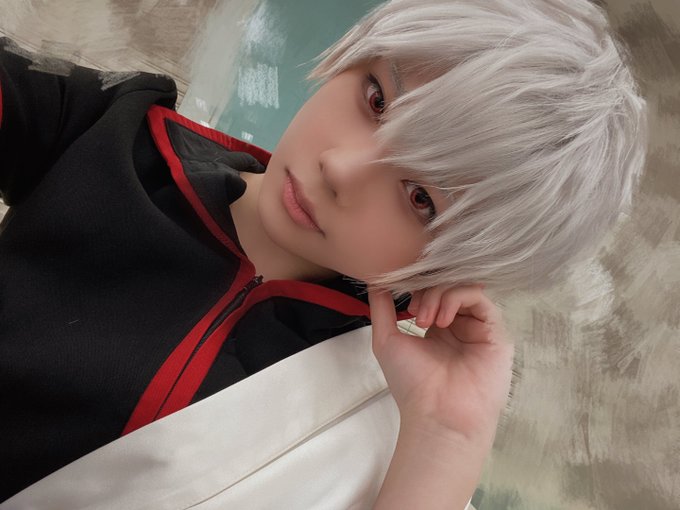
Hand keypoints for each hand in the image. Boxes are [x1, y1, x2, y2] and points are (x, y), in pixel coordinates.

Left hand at [367, 285, 513, 442]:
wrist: (437, 415)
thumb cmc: (412, 384)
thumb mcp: (386, 340)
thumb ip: (382, 308)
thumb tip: (377, 280)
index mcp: (438, 328)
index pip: (432, 291)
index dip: (416, 287)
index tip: (401, 297)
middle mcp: (460, 325)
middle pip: (447, 286)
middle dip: (426, 290)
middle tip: (413, 310)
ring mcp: (478, 327)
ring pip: (461, 288)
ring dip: (438, 295)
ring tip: (425, 319)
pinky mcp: (494, 331)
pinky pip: (479, 298)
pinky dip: (456, 298)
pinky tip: (442, 320)